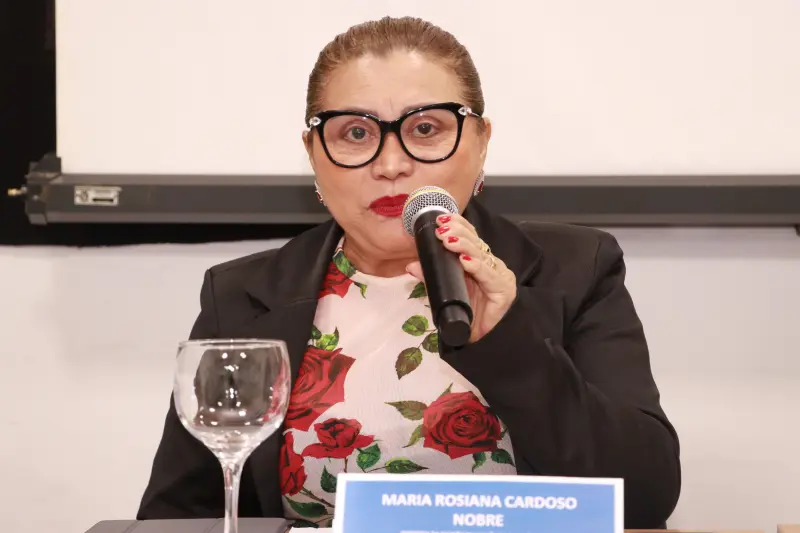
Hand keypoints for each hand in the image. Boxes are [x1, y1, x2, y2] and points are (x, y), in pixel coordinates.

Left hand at [405, 213, 517, 342]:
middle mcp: (491, 265)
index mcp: (479, 262)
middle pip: (476, 243)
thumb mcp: (446, 292)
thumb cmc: (468, 315)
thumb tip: (411, 266)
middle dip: (458, 232)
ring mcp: (499, 276)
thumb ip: (432, 277)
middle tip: (441, 227)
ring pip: (481, 255)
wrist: (485, 341)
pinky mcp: (503, 290)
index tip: (441, 219)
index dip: (458, 226)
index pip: (471, 238)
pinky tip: (465, 261)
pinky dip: (476, 267)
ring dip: (464, 245)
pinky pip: (489, 275)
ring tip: (448, 240)